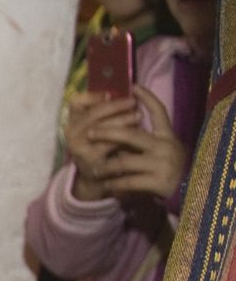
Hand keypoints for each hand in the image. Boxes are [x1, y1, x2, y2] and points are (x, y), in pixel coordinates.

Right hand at [64, 91, 141, 200]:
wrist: (97, 178)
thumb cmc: (102, 147)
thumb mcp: (99, 128)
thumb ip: (105, 112)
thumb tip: (125, 90)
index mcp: (72, 121)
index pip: (76, 102)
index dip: (93, 96)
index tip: (111, 92)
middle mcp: (71, 133)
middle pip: (92, 114)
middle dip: (114, 106)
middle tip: (132, 102)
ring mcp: (78, 146)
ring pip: (100, 128)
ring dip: (121, 120)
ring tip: (139, 116)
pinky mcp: (89, 159)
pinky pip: (108, 145)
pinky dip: (122, 138)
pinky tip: (136, 134)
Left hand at [90, 86, 186, 200]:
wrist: (189, 194)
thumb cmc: (171, 170)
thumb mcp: (163, 151)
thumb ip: (144, 142)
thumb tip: (117, 130)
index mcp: (168, 136)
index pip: (159, 112)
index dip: (147, 98)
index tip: (134, 86)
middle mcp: (166, 146)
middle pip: (132, 135)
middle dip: (108, 133)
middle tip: (90, 133)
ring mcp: (163, 164)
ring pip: (125, 162)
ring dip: (106, 167)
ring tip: (95, 170)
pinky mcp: (159, 182)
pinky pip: (128, 182)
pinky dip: (115, 184)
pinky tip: (107, 186)